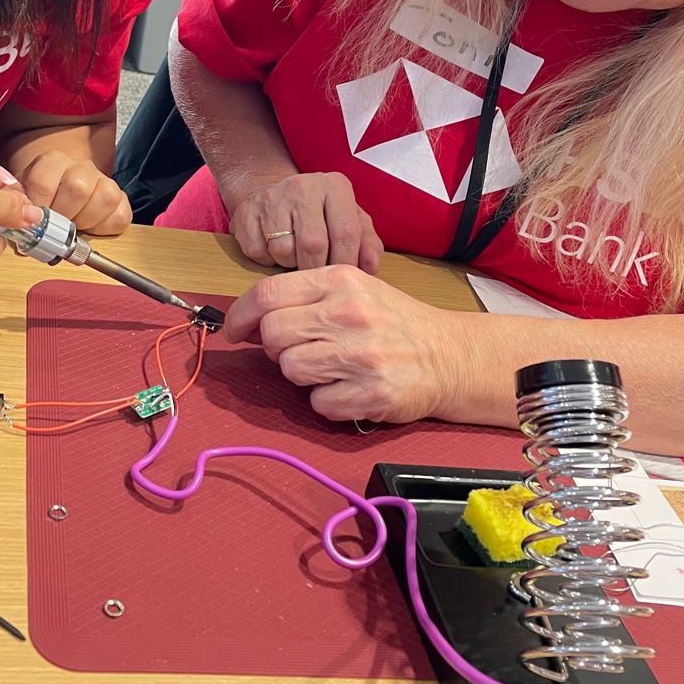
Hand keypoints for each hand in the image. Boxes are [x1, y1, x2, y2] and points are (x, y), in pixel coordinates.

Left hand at [13, 151, 130, 235]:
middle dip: (64, 215)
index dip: (38, 206)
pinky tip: (90, 228)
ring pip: (105, 197)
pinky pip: (120, 215)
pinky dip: (105, 228)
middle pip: (78, 188)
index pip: (43, 182)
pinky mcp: (120, 199)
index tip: (34, 219)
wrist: (60, 193)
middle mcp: (81, 166)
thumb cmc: (40, 198)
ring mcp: (103, 181)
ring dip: (87, 220)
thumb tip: (17, 215)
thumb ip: (16, 201)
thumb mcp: (22, 196)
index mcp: (53, 161)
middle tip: (56, 225)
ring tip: (74, 226)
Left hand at [224, 265, 460, 423]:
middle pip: (273, 334)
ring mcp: (361, 355)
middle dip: (276, 347)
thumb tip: (249, 321)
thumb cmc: (394, 321)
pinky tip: (350, 387)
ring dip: (303, 375)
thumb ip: (305, 297)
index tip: (234, 331)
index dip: (240, 315)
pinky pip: (318, 403)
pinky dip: (327, 401)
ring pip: (291, 369)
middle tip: (300, 350)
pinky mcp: (371, 393)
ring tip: (332, 367)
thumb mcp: (355, 289)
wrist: (450, 355)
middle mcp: (350, 313)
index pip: (268, 293)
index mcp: (341, 281)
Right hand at [228, 172, 383, 272]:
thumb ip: (367, 242)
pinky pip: (258, 252)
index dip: (346, 262)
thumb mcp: (349, 219)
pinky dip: (267, 260)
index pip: (346, 232)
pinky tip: (274, 250)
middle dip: (316, 268)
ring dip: (290, 264)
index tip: (342, 277)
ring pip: (283, 250)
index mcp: (335, 186)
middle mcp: (303, 186)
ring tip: (295, 257)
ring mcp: (271, 197)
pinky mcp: (245, 212)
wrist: (273, 192)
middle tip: (317, 275)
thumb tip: (370, 267)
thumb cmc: (319, 213)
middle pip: (313, 244)